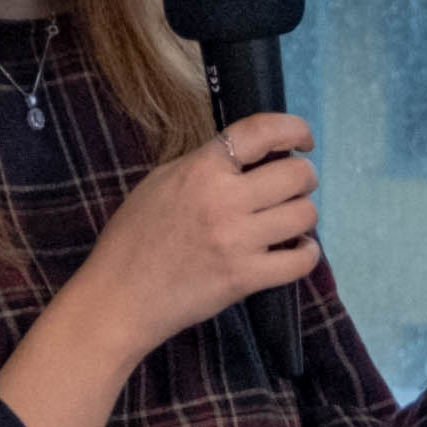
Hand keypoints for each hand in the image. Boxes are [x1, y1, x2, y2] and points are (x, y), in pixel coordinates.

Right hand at [56, 109, 320, 356]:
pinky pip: (301, 261)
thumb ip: (205, 165)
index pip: (261, 131)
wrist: (119, 297)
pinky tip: (295, 250)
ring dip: (303, 215)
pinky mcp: (245, 278)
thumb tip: (251, 156)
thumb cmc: (134, 237)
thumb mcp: (161, 182)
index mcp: (201, 168)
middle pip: (296, 174)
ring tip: (288, 222)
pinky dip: (306, 253)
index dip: (294, 129)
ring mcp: (237, 240)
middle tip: (291, 190)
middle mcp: (224, 199)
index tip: (303, 141)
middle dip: (302, 179)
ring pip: (304, 215)